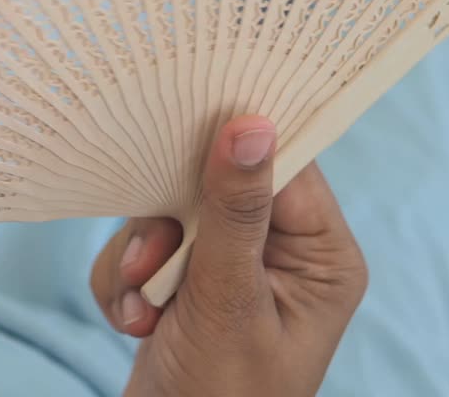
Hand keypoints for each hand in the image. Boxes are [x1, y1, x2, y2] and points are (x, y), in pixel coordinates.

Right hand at [91, 116, 367, 396]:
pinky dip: (127, 283)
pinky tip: (135, 323)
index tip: (190, 124)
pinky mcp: (186, 280)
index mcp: (321, 256)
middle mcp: (283, 254)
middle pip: (219, 182)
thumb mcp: (230, 303)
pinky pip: (143, 246)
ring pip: (170, 213)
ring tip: (143, 307)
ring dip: (141, 259)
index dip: (238, 142)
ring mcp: (230, 265)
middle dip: (171, 224)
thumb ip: (235, 213)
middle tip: (154, 261)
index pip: (287, 165)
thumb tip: (250, 124)